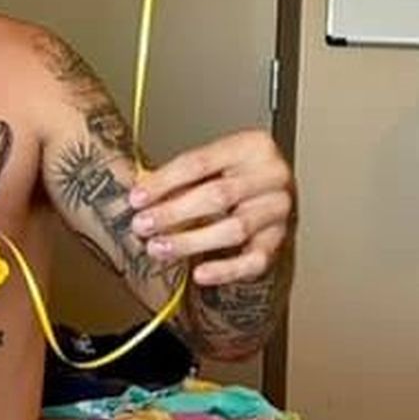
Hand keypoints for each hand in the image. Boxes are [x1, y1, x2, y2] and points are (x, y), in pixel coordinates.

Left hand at [128, 129, 292, 285]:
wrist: (269, 199)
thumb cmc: (233, 178)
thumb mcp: (209, 168)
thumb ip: (178, 180)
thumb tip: (139, 195)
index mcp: (252, 146)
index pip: (200, 162)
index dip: (164, 182)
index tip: (137, 198)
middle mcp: (272, 175)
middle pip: (218, 195)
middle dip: (173, 212)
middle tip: (142, 225)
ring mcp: (279, 210)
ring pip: (235, 229)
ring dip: (190, 241)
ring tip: (158, 248)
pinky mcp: (280, 241)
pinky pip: (254, 261)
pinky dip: (225, 270)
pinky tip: (200, 273)